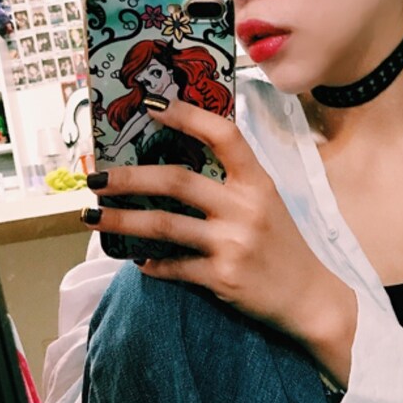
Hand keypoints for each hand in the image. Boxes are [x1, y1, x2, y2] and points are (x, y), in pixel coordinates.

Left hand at [82, 98, 356, 384]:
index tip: (150, 103)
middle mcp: (247, 208)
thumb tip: (175, 158)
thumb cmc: (281, 246)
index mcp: (258, 182)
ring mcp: (235, 243)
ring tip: (91, 217)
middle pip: (178, 181)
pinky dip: (151, 264)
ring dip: (121, 220)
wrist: (311, 299)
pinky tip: (137, 260)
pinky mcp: (224, 277)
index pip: (223, 135)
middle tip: (96, 177)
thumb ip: (232, 181)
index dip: (186, 115)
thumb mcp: (267, 203)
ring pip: (165, 225)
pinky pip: (174, 268)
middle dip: (129, 177)